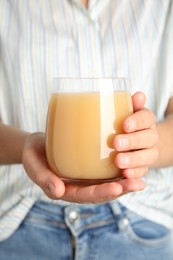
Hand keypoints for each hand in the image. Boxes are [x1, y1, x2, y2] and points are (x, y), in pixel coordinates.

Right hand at [22, 131, 145, 203]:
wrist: (36, 145)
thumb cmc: (33, 154)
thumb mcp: (33, 164)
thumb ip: (42, 177)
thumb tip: (57, 192)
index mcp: (64, 190)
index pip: (84, 195)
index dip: (100, 193)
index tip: (116, 188)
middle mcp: (77, 187)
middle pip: (100, 193)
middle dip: (119, 191)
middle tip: (137, 185)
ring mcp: (84, 179)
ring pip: (106, 184)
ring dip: (123, 184)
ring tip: (140, 180)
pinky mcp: (88, 169)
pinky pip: (104, 173)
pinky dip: (118, 172)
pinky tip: (131, 166)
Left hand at [113, 91, 158, 178]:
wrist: (136, 143)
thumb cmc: (124, 124)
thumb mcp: (124, 112)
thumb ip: (127, 104)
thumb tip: (139, 95)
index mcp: (146, 120)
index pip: (147, 118)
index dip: (137, 121)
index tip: (124, 125)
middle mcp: (150, 136)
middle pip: (148, 138)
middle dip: (133, 141)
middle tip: (116, 143)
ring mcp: (149, 152)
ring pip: (148, 156)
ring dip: (134, 159)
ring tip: (118, 161)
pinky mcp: (144, 167)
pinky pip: (143, 171)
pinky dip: (135, 173)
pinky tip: (125, 174)